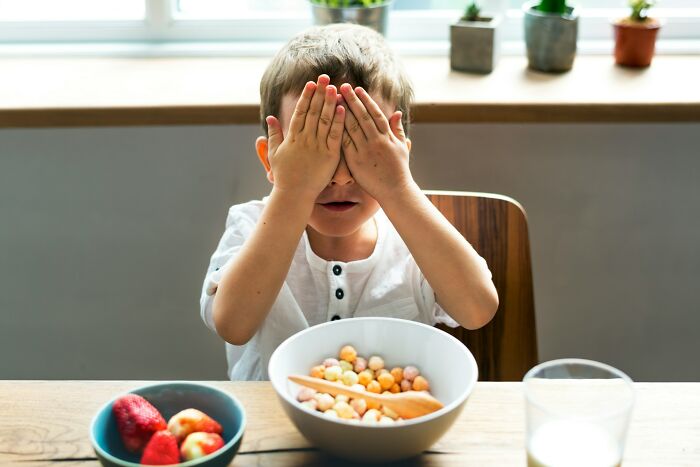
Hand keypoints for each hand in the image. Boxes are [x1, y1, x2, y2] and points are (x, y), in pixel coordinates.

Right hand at [265, 75, 344, 201]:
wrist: (295, 194)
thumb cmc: (284, 176)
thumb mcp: (274, 153)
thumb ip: (273, 134)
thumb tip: (270, 117)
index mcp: (293, 137)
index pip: (301, 112)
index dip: (306, 96)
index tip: (311, 83)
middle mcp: (305, 139)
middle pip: (314, 111)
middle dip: (320, 93)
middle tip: (325, 77)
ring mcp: (318, 147)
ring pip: (325, 120)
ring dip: (330, 102)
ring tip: (335, 87)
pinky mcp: (330, 156)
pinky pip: (336, 135)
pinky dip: (339, 121)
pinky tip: (343, 108)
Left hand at [339, 83, 412, 202]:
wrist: (395, 190)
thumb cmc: (399, 169)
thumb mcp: (402, 147)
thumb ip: (397, 129)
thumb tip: (396, 112)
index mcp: (387, 136)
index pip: (375, 113)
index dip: (365, 100)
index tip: (357, 89)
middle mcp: (376, 141)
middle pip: (362, 116)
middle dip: (351, 100)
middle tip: (342, 87)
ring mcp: (365, 151)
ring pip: (352, 127)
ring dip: (342, 112)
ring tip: (333, 100)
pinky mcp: (356, 161)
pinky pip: (345, 143)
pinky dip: (338, 131)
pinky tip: (330, 121)